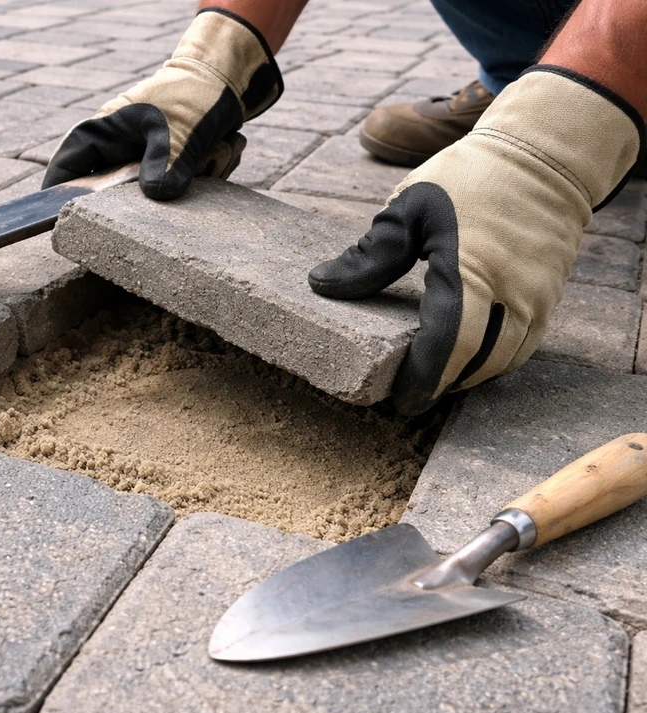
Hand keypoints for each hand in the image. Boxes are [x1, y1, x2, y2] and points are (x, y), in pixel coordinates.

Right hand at [42, 8, 281, 199]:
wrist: (226, 82)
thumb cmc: (192, 96)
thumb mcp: (178, 128)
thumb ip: (166, 162)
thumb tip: (156, 195)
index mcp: (104, 133)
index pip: (67, 165)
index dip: (58, 193)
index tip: (59, 220)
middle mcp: (119, 150)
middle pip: (110, 193)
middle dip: (140, 197)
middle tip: (164, 192)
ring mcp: (144, 162)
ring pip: (149, 196)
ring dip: (182, 181)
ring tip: (206, 157)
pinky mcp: (169, 171)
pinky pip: (177, 192)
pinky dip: (198, 179)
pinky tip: (213, 158)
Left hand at [309, 66, 643, 414]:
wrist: (544, 155)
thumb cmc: (470, 177)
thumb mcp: (409, 206)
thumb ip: (370, 254)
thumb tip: (321, 284)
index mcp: (470, 268)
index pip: (448, 341)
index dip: (423, 377)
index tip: (399, 399)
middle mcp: (511, 290)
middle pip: (476, 362)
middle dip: (441, 385)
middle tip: (407, 396)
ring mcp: (536, 297)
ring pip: (503, 360)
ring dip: (467, 377)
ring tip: (431, 381)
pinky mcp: (548, 298)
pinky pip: (522, 346)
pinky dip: (493, 362)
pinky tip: (465, 361)